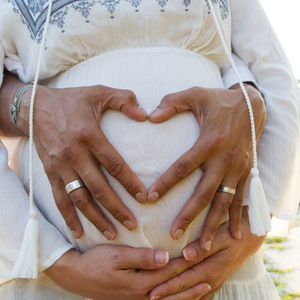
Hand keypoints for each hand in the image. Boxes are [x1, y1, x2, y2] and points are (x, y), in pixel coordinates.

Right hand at [17, 81, 147, 239]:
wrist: (35, 107)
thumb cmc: (72, 100)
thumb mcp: (99, 92)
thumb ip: (124, 99)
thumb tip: (146, 115)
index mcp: (89, 135)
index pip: (114, 164)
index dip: (130, 182)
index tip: (144, 197)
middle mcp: (74, 153)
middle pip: (98, 187)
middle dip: (116, 208)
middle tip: (132, 224)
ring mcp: (60, 166)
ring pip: (80, 198)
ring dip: (96, 218)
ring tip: (112, 233)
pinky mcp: (50, 172)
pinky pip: (60, 198)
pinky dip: (68, 217)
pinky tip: (78, 232)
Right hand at [44, 245, 195, 299]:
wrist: (76, 276)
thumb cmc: (96, 262)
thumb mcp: (117, 256)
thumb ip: (142, 258)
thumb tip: (167, 256)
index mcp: (140, 283)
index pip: (171, 271)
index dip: (188, 262)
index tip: (204, 255)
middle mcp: (143, 296)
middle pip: (174, 289)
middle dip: (194, 281)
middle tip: (213, 273)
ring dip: (189, 294)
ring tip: (206, 288)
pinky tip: (182, 297)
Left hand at [148, 84, 265, 249]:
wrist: (253, 105)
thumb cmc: (220, 101)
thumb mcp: (195, 94)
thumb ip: (172, 103)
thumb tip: (150, 116)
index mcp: (210, 142)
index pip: (183, 166)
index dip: (166, 183)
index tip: (149, 197)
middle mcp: (225, 159)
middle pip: (204, 192)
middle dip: (188, 215)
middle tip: (173, 234)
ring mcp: (238, 168)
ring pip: (224, 202)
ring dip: (212, 225)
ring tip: (200, 246)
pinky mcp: (247, 172)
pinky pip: (242, 199)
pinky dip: (237, 218)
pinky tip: (234, 236)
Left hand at [149, 207, 266, 299]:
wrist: (249, 237)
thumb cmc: (232, 234)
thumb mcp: (220, 237)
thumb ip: (202, 246)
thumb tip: (185, 254)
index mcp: (210, 268)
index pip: (184, 279)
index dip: (167, 286)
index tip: (152, 291)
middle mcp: (211, 279)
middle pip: (185, 290)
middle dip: (167, 295)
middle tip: (150, 298)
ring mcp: (214, 282)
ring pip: (193, 295)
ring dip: (177, 298)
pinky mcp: (216, 281)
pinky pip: (201, 295)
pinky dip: (190, 299)